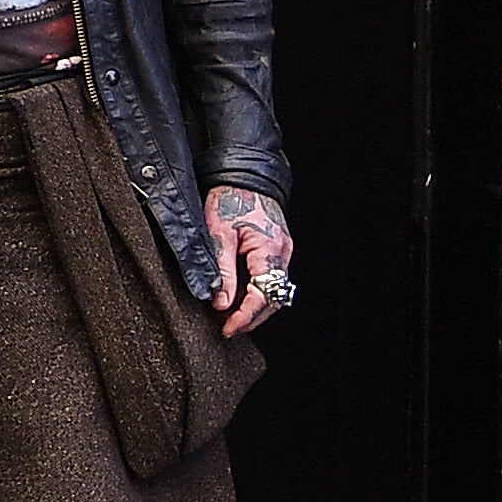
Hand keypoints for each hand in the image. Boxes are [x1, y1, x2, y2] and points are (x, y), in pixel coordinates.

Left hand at [205, 189, 295, 335]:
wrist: (242, 173)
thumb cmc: (229, 197)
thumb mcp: (218, 236)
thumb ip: (223, 272)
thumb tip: (222, 304)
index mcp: (270, 250)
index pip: (263, 295)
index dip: (246, 316)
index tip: (228, 329)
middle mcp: (282, 253)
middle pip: (273, 298)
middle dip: (252, 317)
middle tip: (229, 328)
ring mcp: (282, 250)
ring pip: (273, 289)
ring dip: (255, 306)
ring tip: (231, 317)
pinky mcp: (276, 247)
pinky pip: (270, 277)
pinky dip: (256, 291)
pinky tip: (239, 297)